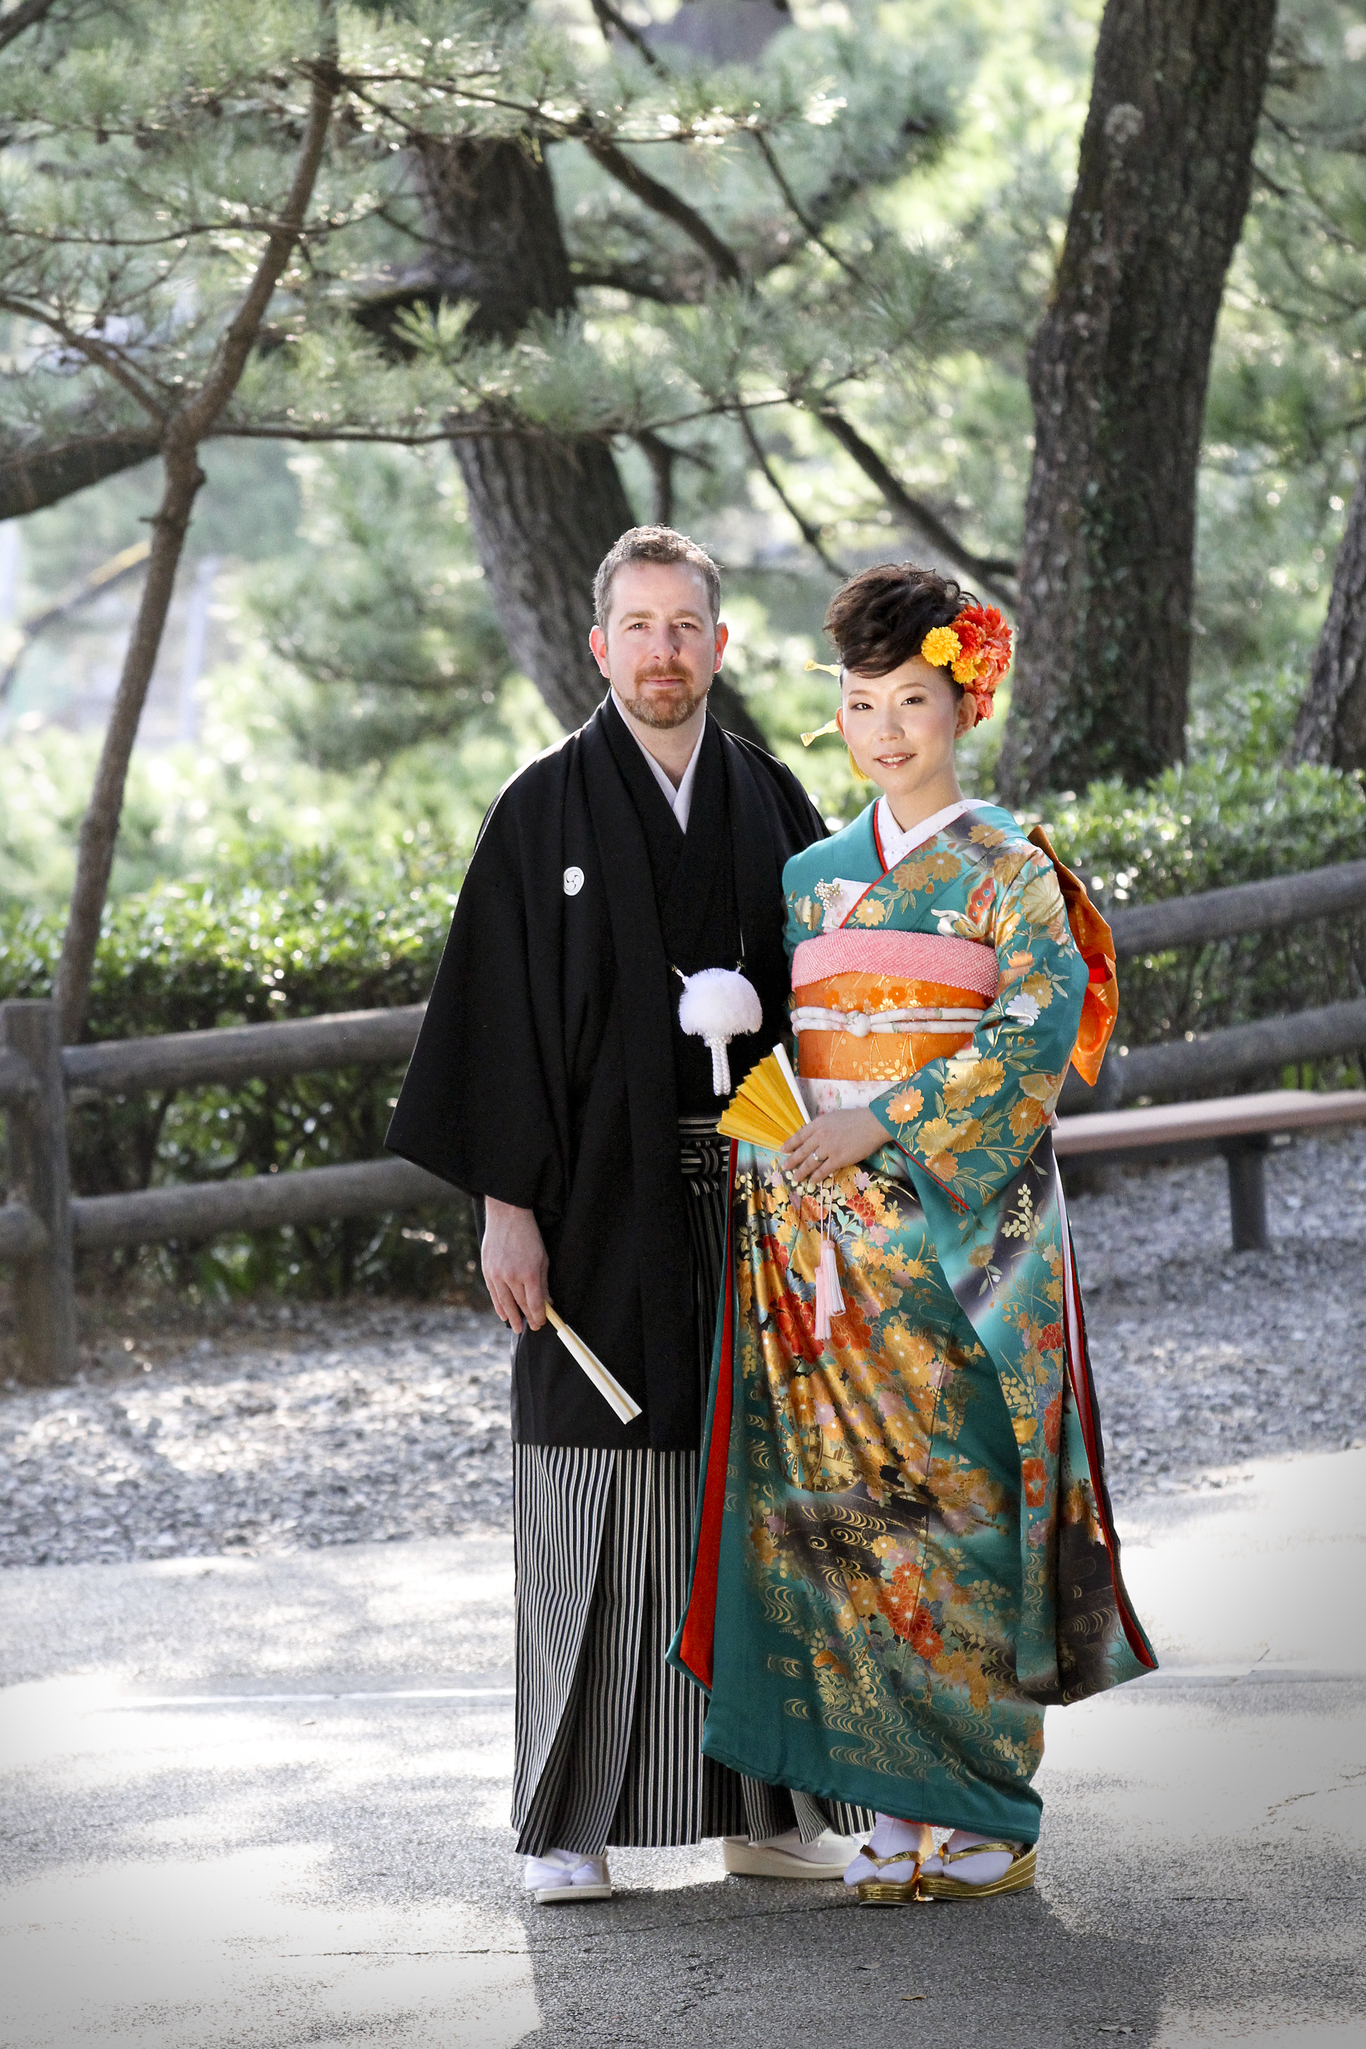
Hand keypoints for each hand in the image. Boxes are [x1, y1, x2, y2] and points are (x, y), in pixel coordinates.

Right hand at [482, 1198, 548, 1333]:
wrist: (507, 1215)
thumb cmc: (529, 1235)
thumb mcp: (542, 1258)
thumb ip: (543, 1282)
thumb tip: (547, 1302)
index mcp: (530, 1274)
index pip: (534, 1304)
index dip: (538, 1316)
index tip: (541, 1323)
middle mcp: (512, 1277)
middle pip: (520, 1305)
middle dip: (526, 1318)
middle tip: (531, 1328)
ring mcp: (497, 1274)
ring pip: (505, 1302)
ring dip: (511, 1317)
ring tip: (516, 1327)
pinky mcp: (487, 1271)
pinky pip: (493, 1294)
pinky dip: (498, 1306)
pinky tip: (503, 1314)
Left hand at [781, 1108, 885, 1181]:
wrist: (873, 1124)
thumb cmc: (856, 1118)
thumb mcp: (834, 1117)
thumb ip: (822, 1126)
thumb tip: (815, 1135)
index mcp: (818, 1123)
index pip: (799, 1135)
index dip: (790, 1144)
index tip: (783, 1150)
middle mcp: (820, 1136)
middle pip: (801, 1151)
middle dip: (791, 1161)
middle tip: (784, 1167)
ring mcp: (828, 1148)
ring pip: (810, 1162)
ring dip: (801, 1172)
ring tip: (795, 1178)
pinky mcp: (838, 1159)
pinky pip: (823, 1170)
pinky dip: (816, 1176)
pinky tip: (812, 1181)